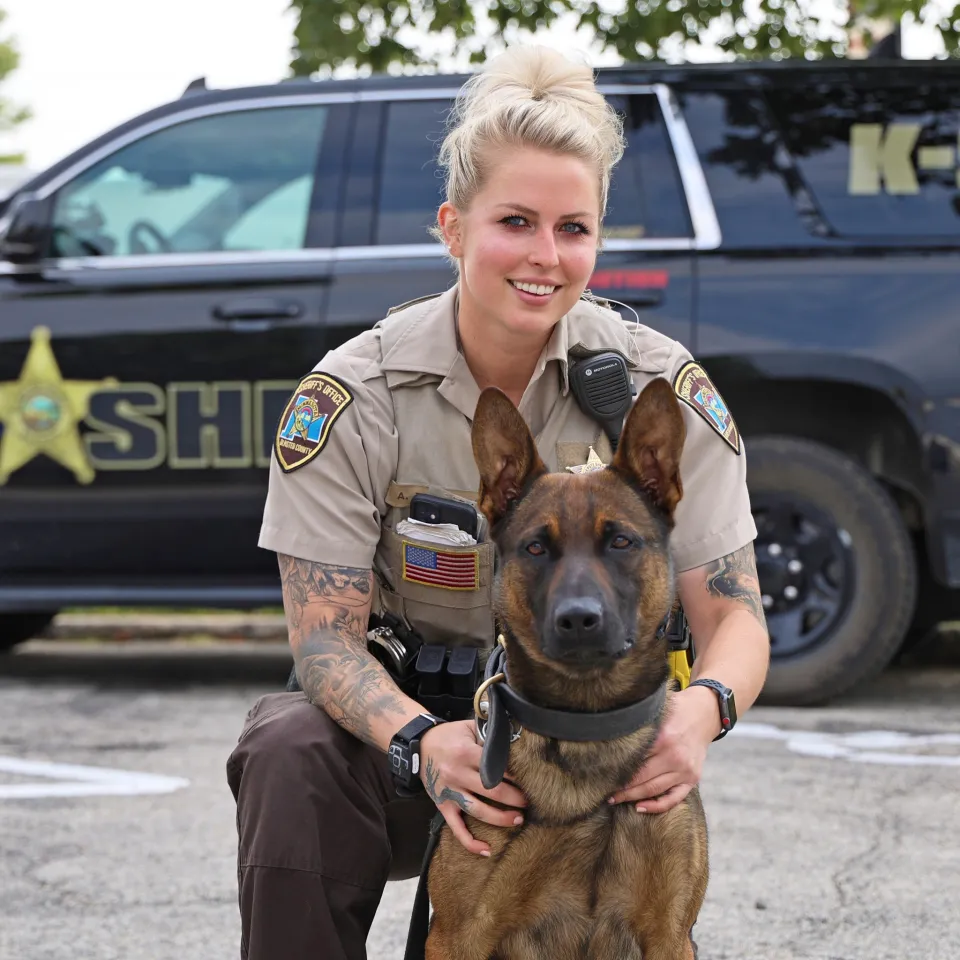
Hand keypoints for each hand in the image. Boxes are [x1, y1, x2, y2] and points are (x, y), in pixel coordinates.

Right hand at [419, 720, 526, 855]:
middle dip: (515, 798)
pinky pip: (456, 829)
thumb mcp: (468, 727)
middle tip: (529, 802)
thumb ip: (489, 732)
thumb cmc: (448, 736)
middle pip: (492, 791)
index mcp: (465, 753)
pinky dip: (470, 842)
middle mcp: (457, 774)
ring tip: (518, 819)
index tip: (531, 780)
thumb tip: (515, 739)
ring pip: (478, 811)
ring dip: (501, 819)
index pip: (496, 767)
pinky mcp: (442, 806)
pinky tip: (486, 850)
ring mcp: (449, 793)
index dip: (516, 775)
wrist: (418, 746)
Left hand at [607, 685, 718, 813]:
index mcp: (663, 739)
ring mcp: (685, 770)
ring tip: (615, 799)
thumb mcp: (657, 711)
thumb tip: (609, 735)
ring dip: (633, 797)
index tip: (601, 773)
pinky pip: (674, 799)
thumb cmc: (676, 710)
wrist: (706, 713)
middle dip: (621, 788)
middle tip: (604, 791)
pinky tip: (640, 807)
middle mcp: (675, 757)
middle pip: (642, 779)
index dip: (615, 768)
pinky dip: (656, 806)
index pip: (634, 760)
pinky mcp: (692, 779)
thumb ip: (639, 725)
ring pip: (654, 790)